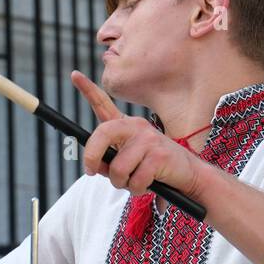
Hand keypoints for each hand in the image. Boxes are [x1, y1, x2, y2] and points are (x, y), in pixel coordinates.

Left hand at [70, 70, 207, 201]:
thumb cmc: (153, 169)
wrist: (188, 174)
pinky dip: (137, 188)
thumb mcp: (127, 163)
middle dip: (92, 156)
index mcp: (127, 126)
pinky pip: (135, 179)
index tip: (74, 75)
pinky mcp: (159, 156)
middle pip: (103, 134)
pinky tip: (148, 184)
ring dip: (121, 182)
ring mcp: (149, 139)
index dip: (88, 90)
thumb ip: (108, 162)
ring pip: (118, 167)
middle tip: (91, 171)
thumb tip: (94, 166)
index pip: (104, 105)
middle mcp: (137, 127)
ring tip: (134, 182)